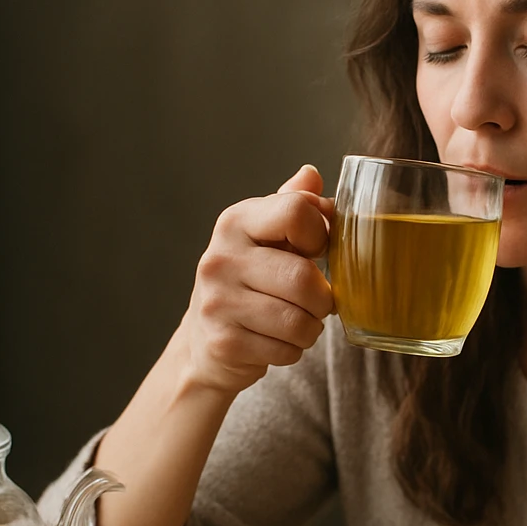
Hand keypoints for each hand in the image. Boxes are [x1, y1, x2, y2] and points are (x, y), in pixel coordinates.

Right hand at [183, 164, 335, 394]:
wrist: (203, 341)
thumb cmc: (248, 281)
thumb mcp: (265, 237)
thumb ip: (292, 205)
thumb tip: (312, 175)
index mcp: (236, 222)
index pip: (297, 211)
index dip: (320, 235)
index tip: (316, 251)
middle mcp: (220, 257)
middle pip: (303, 277)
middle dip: (323, 298)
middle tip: (317, 303)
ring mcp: (217, 301)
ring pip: (298, 321)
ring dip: (311, 328)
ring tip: (299, 323)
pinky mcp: (223, 343)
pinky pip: (286, 350)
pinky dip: (293, 350)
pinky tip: (277, 341)